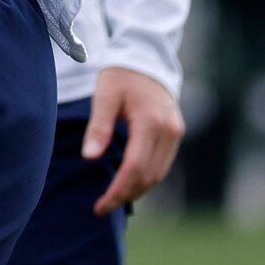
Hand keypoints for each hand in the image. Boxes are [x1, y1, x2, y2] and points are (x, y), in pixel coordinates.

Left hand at [85, 65, 184, 214]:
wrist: (145, 58)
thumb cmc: (120, 75)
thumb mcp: (105, 96)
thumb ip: (98, 127)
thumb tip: (89, 158)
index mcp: (151, 122)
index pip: (135, 168)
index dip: (118, 191)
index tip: (100, 205)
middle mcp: (169, 131)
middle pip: (149, 176)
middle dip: (126, 195)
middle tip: (102, 207)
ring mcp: (175, 134)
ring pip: (158, 174)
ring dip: (137, 190)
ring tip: (113, 199)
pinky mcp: (175, 134)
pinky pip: (162, 165)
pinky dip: (145, 178)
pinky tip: (128, 183)